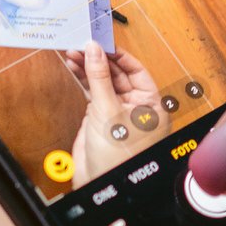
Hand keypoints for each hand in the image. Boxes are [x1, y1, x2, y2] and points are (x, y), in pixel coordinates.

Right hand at [63, 42, 161, 188]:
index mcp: (151, 103)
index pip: (136, 69)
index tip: (101, 42)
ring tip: (73, 52)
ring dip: (89, 66)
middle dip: (100, 58)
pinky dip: (84, 79)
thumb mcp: (108, 110)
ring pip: (103, 81)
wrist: (99, 183)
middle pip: (118, 73)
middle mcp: (136, 105)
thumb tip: (94, 50)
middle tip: (83, 44)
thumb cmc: (117, 157)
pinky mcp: (100, 116)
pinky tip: (75, 66)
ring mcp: (117, 110)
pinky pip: (93, 91)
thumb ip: (99, 77)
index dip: (118, 55)